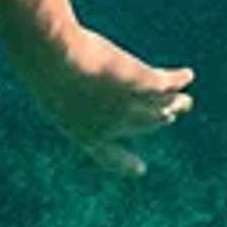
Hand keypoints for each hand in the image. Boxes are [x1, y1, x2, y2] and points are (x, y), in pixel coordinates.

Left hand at [16, 27, 194, 175]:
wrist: (51, 57)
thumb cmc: (39, 68)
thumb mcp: (47, 84)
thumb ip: (62, 90)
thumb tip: (66, 78)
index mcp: (84, 135)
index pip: (109, 156)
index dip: (125, 163)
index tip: (139, 170)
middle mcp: (113, 126)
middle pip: (143, 125)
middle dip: (157, 121)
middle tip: (169, 116)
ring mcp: (129, 106)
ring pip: (162, 107)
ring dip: (175, 103)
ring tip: (184, 101)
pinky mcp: (141, 81)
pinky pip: (167, 83)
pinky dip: (179, 79)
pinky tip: (186, 74)